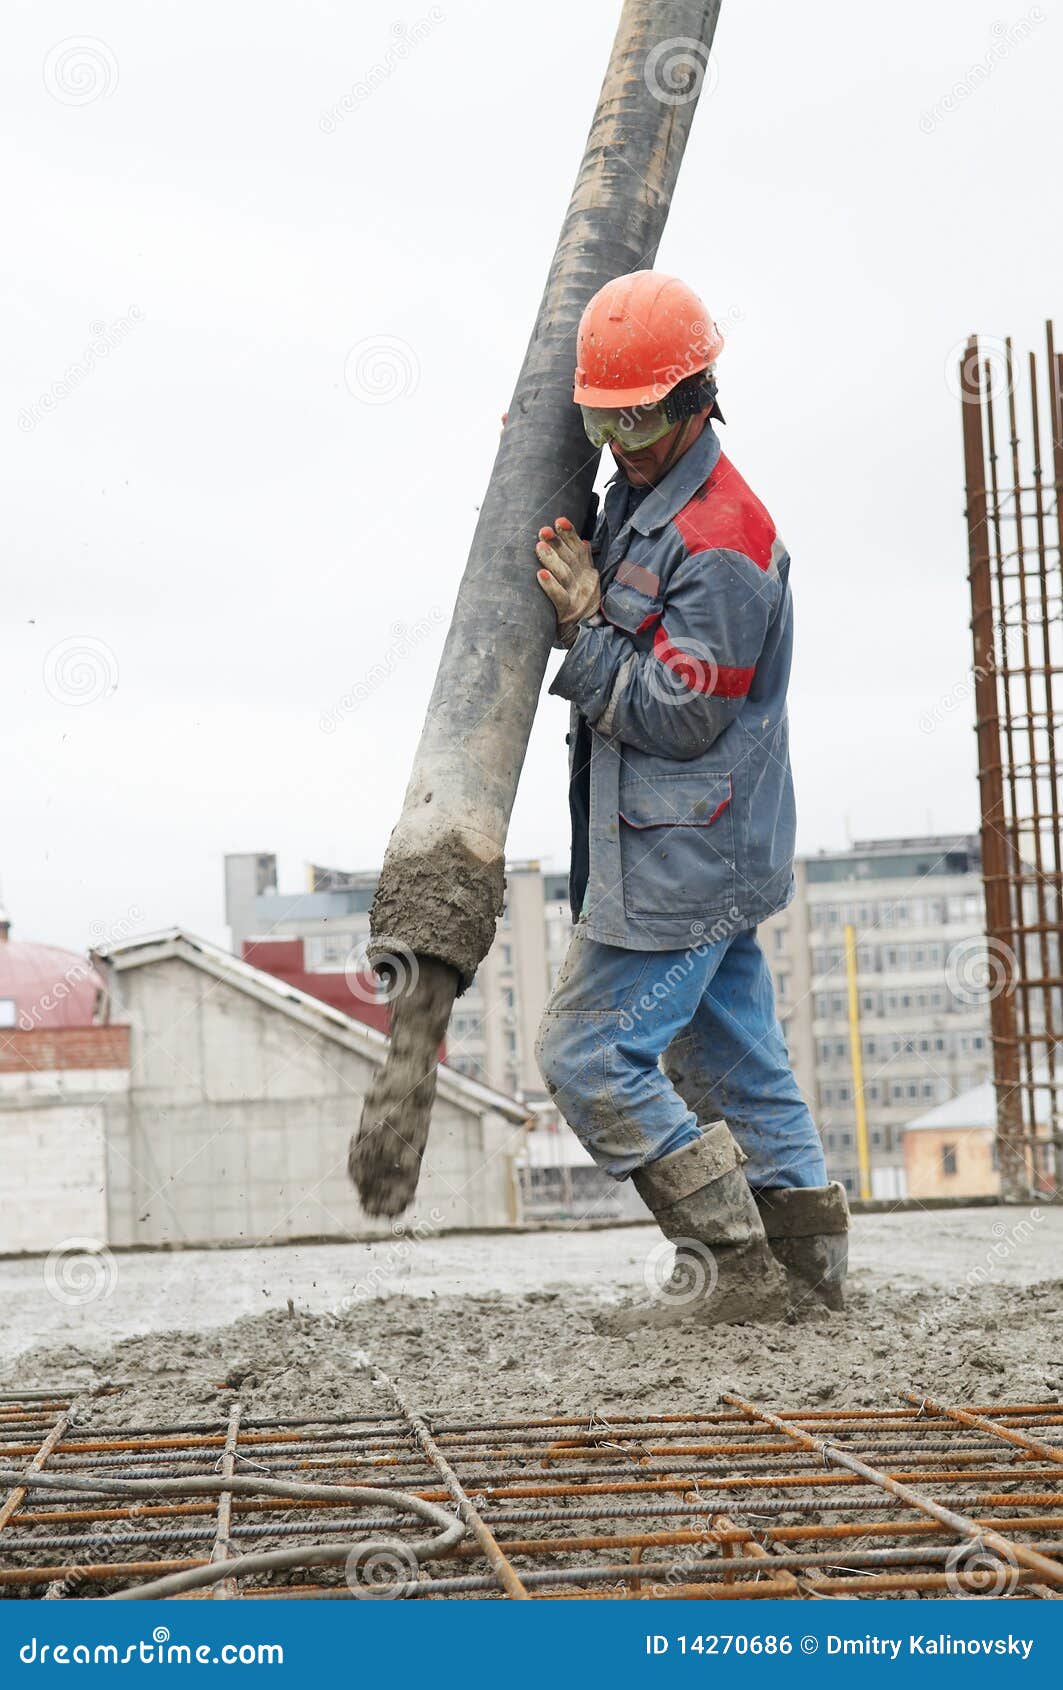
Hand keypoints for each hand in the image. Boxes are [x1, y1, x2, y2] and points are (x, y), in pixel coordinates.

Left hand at [535, 517, 599, 646]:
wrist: (589, 637)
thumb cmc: (582, 606)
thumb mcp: (589, 583)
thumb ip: (585, 562)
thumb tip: (584, 541)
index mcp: (588, 572)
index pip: (579, 548)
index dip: (569, 534)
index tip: (559, 520)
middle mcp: (584, 582)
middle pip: (570, 559)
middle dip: (557, 543)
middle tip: (543, 530)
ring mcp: (576, 598)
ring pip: (564, 575)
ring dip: (551, 559)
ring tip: (539, 546)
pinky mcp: (567, 613)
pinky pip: (558, 597)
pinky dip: (549, 585)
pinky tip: (540, 574)